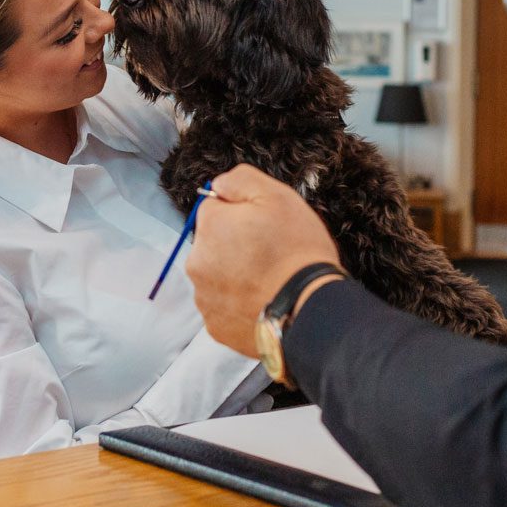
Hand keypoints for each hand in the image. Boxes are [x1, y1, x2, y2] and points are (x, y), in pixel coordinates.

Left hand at [186, 164, 341, 355]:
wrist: (309, 310)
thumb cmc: (296, 251)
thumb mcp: (277, 196)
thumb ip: (240, 180)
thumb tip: (219, 185)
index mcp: (209, 227)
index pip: (214, 208)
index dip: (241, 214)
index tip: (263, 225)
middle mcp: (197, 263)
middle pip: (213, 244)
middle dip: (234, 244)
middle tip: (269, 253)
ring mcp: (204, 299)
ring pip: (217, 276)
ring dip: (235, 275)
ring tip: (268, 280)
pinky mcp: (216, 327)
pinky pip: (224, 306)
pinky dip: (239, 303)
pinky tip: (263, 300)